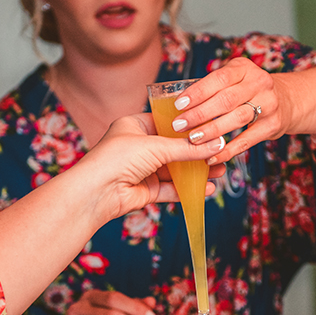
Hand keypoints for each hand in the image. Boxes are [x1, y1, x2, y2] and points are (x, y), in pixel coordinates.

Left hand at [81, 113, 224, 221]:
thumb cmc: (117, 159)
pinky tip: (206, 188)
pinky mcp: (146, 190)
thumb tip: (216, 144)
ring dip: (196, 171)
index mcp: (135, 127)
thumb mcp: (156, 147)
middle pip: (174, 148)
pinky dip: (188, 189)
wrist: (95, 192)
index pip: (166, 122)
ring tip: (219, 169)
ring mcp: (142, 170)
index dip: (188, 126)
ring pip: (175, 170)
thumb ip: (187, 147)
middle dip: (197, 151)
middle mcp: (138, 147)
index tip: (210, 127)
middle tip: (220, 151)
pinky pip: (171, 188)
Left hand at [167, 57, 294, 164]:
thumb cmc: (248, 90)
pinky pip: (247, 140)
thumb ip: (213, 88)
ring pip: (237, 119)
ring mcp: (269, 104)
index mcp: (244, 68)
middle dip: (200, 114)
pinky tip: (211, 156)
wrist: (288, 100)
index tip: (179, 105)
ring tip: (192, 140)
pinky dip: (227, 150)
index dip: (198, 92)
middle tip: (179, 125)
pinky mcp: (272, 125)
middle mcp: (259, 83)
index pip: (218, 79)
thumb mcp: (235, 79)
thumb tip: (177, 106)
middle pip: (226, 99)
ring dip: (212, 131)